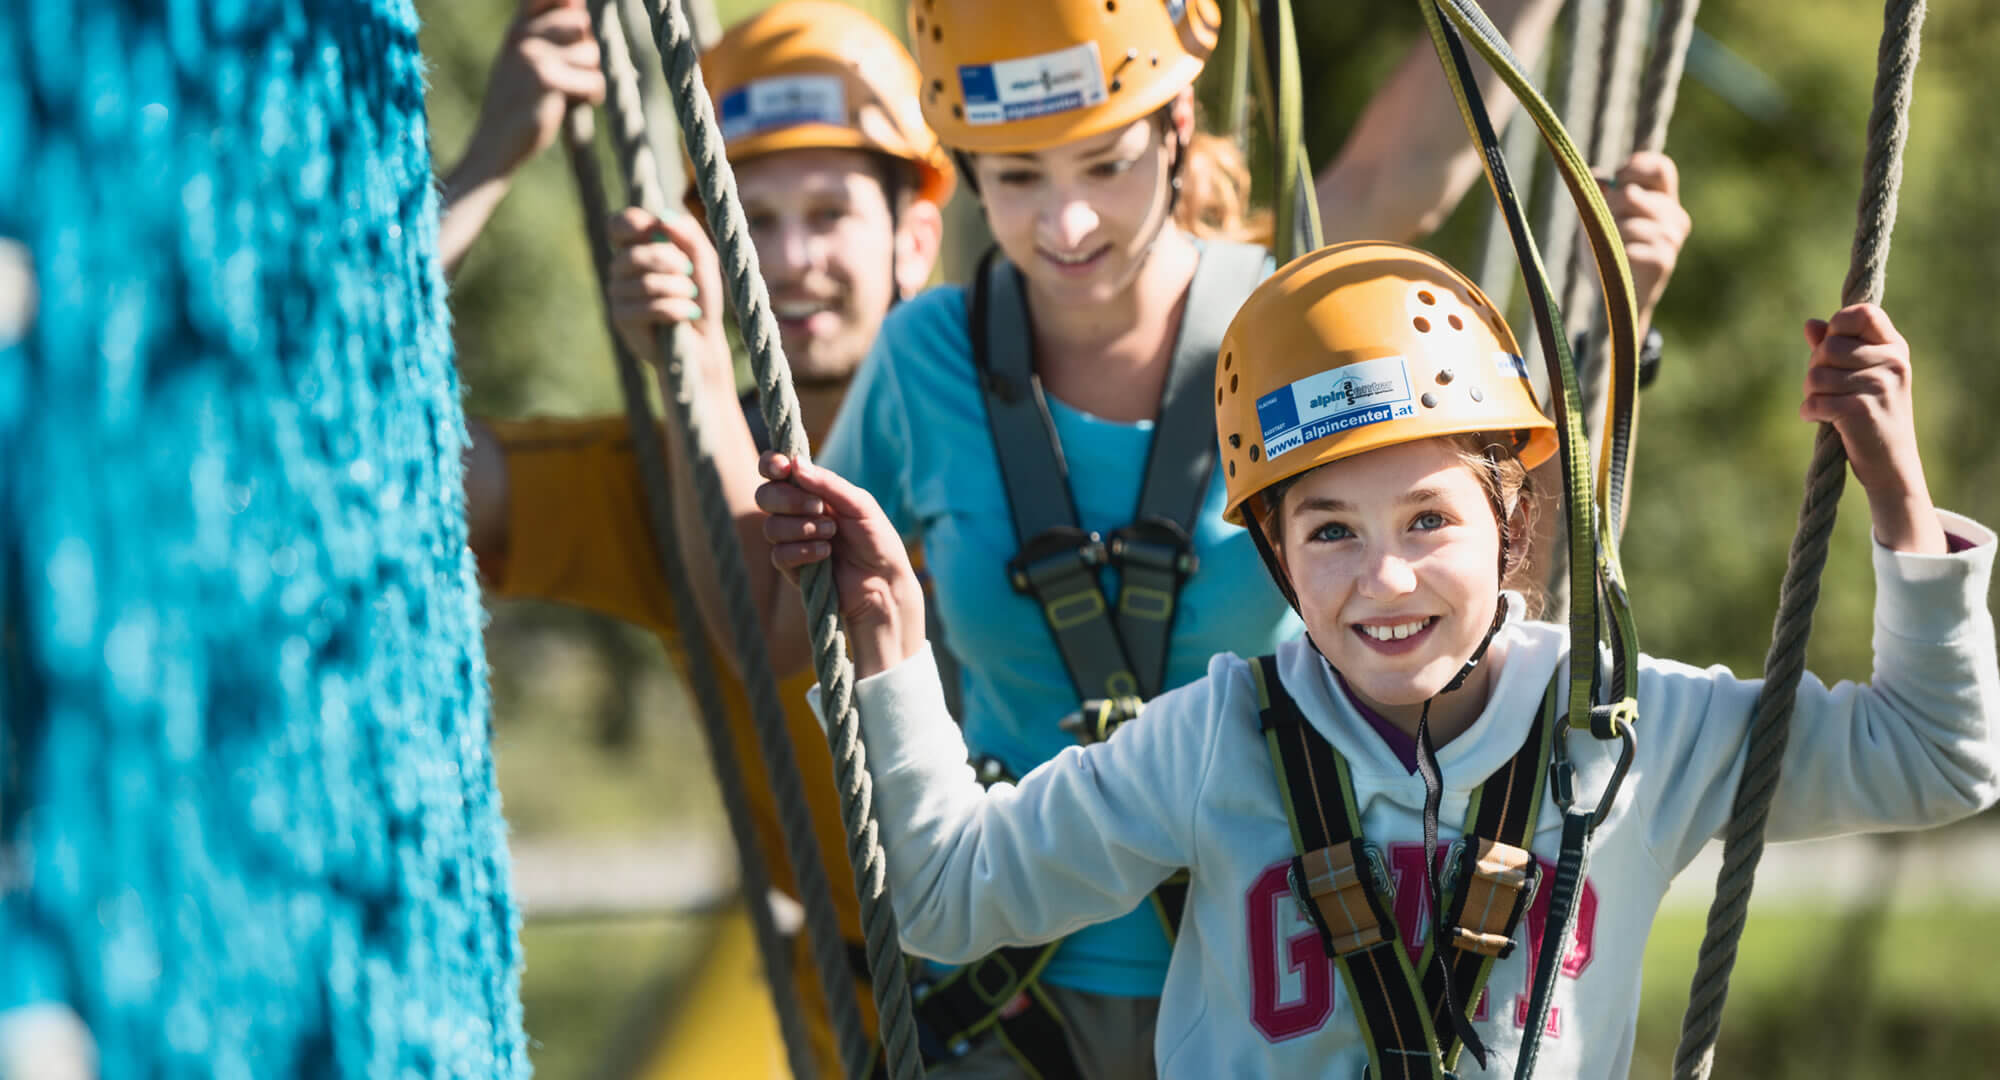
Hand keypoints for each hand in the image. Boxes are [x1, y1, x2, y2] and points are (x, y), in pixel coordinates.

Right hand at [463, 0, 605, 180]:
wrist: (494, 146)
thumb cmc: (517, 104)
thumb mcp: (523, 60)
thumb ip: (548, 32)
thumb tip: (579, 2)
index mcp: (517, 29)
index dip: (569, 4)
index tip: (574, 21)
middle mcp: (522, 36)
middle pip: (581, 22)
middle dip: (585, 50)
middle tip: (570, 73)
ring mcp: (533, 55)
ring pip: (591, 53)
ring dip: (587, 76)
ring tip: (566, 92)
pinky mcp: (546, 79)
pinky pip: (593, 80)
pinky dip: (591, 96)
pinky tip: (573, 104)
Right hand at [607, 207, 730, 382]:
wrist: (703, 339)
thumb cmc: (701, 295)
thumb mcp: (703, 258)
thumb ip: (688, 233)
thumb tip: (663, 218)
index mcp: (636, 246)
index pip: (618, 224)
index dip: (634, 223)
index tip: (656, 230)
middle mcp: (620, 267)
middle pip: (635, 254)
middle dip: (671, 262)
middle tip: (688, 273)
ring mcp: (617, 292)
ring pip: (647, 283)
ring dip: (679, 290)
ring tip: (690, 298)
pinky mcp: (621, 317)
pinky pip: (650, 307)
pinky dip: (677, 309)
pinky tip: (686, 314)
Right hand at [757, 452, 925, 676]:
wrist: (884, 582)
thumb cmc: (876, 539)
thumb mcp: (860, 505)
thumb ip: (828, 484)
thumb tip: (795, 462)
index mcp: (811, 490)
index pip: (776, 471)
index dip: (771, 465)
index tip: (783, 468)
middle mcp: (795, 513)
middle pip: (765, 496)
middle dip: (789, 499)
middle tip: (818, 507)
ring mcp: (791, 540)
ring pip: (771, 526)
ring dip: (802, 528)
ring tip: (832, 534)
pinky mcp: (791, 567)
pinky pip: (779, 554)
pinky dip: (803, 551)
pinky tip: (826, 554)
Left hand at [1603, 151, 1690, 333]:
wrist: (1617, 301)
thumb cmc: (1608, 256)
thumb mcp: (1599, 220)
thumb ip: (1600, 196)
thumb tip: (1599, 178)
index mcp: (1665, 202)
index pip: (1661, 168)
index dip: (1636, 167)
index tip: (1616, 180)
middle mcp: (1675, 218)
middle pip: (1631, 194)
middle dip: (1608, 208)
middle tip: (1604, 228)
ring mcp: (1671, 239)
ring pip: (1626, 221)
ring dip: (1609, 235)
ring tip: (1612, 251)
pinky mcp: (1662, 260)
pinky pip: (1625, 245)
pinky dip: (1613, 254)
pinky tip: (1619, 265)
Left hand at [1801, 303, 1944, 553]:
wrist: (1891, 465)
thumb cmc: (1873, 416)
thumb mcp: (1862, 377)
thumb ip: (1837, 348)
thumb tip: (1810, 324)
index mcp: (1895, 348)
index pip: (1861, 313)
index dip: (1837, 325)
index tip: (1831, 347)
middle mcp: (1893, 363)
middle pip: (1828, 346)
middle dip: (1815, 367)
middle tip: (1825, 389)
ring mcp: (1879, 387)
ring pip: (1816, 374)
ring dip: (1810, 393)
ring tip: (1825, 406)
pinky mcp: (1860, 411)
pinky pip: (1813, 401)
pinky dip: (1809, 412)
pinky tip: (1821, 420)